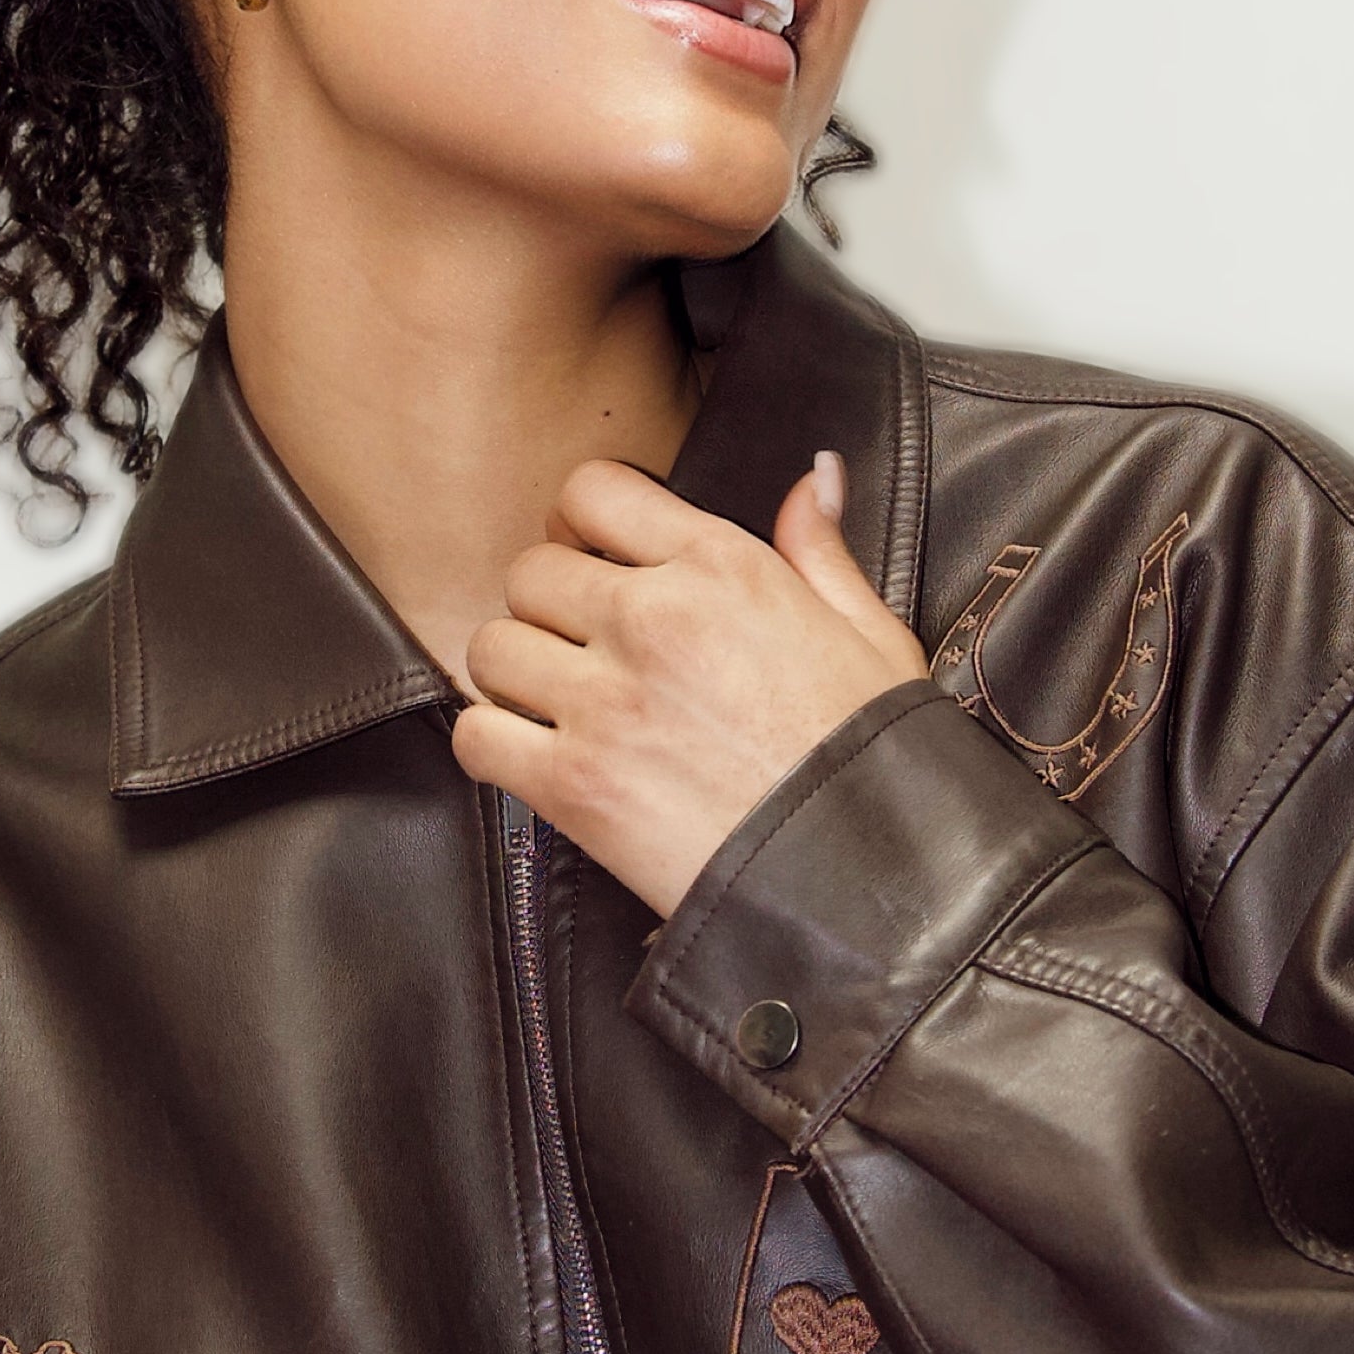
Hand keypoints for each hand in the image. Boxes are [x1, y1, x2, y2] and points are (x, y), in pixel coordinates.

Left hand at [452, 453, 925, 919]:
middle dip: (549, 605)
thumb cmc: (876, 760)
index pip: (591, 490)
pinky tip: (535, 758)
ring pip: (491, 645)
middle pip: (529, 569)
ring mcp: (603, 701)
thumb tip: (812, 476)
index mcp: (720, 567)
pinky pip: (476, 735)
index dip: (581, 522)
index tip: (593, 557)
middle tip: (582, 646)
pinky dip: (492, 746)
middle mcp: (649, 618)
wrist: (867, 877)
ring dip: (515, 673)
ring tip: (560, 703)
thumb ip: (822, 549)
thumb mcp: (871, 637)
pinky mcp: (571, 783)